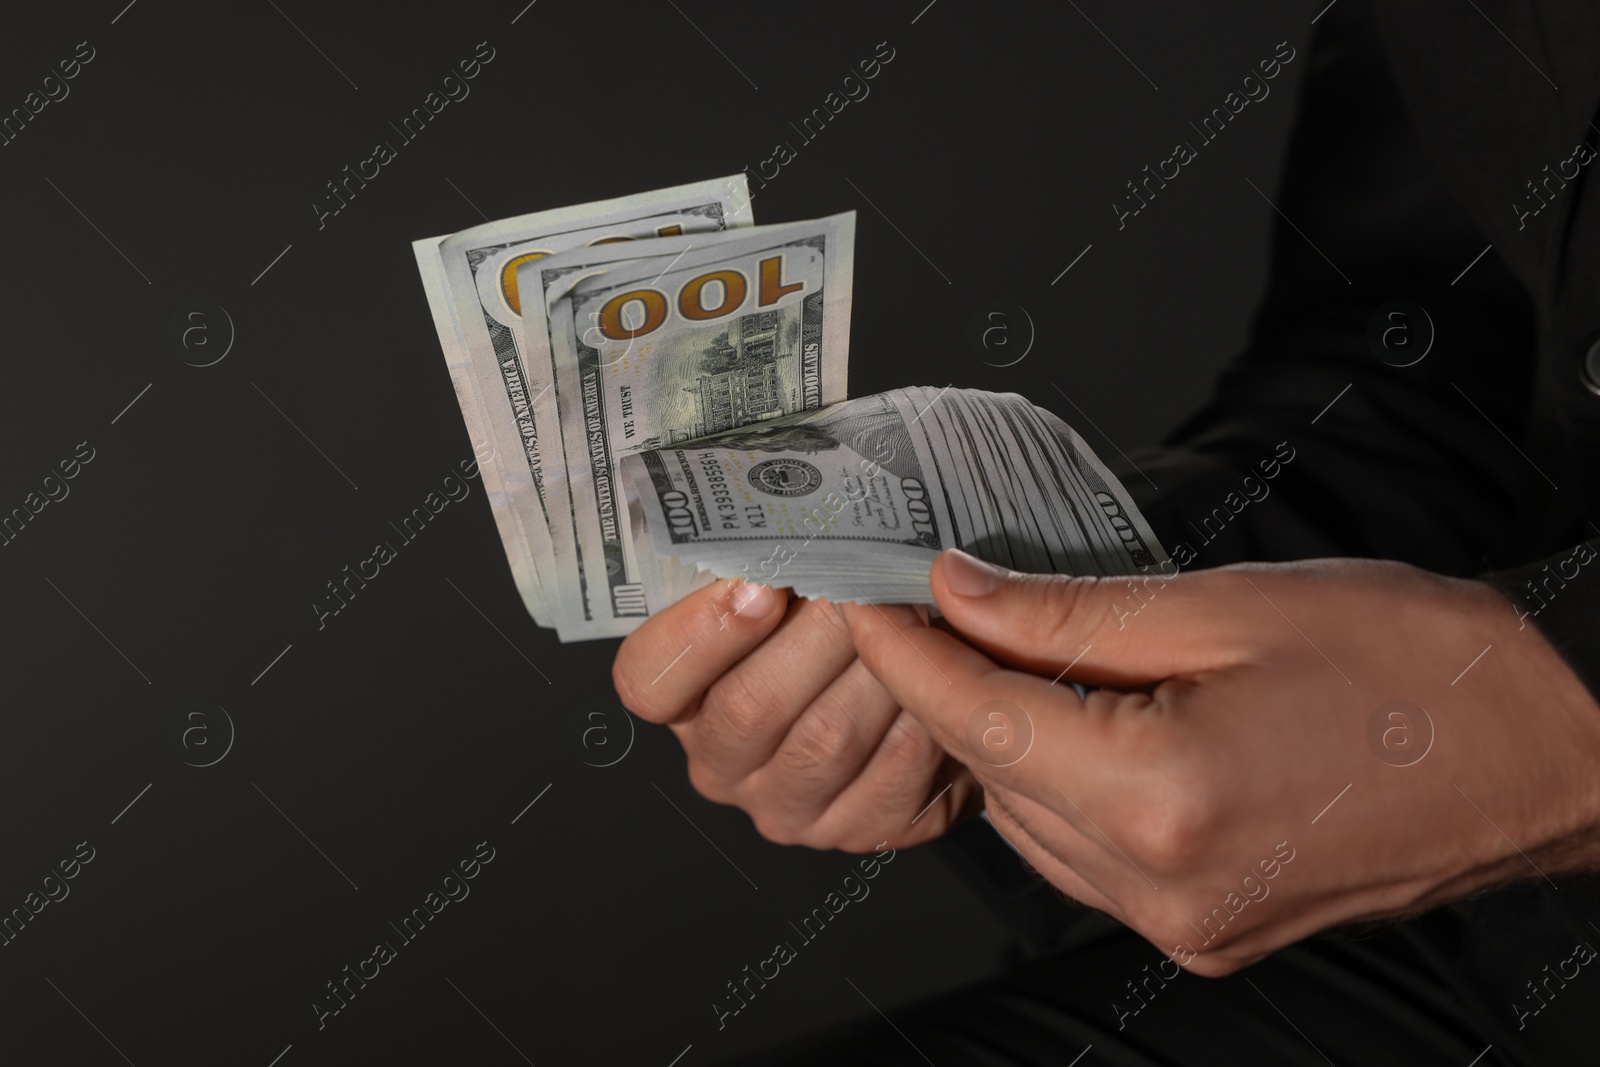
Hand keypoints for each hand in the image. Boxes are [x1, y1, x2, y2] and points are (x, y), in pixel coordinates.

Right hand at [613, 578, 979, 851]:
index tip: (761, 583)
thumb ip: (770, 560)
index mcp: (683, 700)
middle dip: (815, 636)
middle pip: (749, 708)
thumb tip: (794, 516)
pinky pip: (893, 779)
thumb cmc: (831, 622)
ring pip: (825, 742)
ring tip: (911, 612)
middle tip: (863, 581)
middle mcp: (724, 764)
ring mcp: (790, 807)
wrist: (922, 686)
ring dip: (877, 670)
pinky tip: (943, 673)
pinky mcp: (862, 830)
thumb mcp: (784, 584)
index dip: (700, 634)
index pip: (650, 681)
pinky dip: (923, 718)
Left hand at [843, 550, 1599, 974]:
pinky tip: (1070, 718)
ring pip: (1027, 822)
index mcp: (1163, 797)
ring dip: (1000, 736)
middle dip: (946, 684)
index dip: (903, 650)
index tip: (861, 596)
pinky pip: (1081, 856)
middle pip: (992, 772)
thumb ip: (1070, 613)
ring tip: (1002, 645)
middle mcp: (1160, 886)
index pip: (976, 717)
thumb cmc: (1417, 668)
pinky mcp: (1203, 933)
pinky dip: (1056, 785)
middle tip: (928, 601)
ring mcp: (1182, 925)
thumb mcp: (1229, 607)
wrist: (1544, 764)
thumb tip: (957, 591)